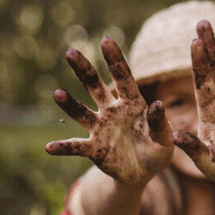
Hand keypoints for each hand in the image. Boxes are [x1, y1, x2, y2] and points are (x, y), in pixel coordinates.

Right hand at [46, 38, 173, 185]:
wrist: (142, 174)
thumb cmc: (156, 152)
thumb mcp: (164, 140)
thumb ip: (160, 124)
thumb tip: (159, 105)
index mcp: (132, 105)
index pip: (124, 79)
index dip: (116, 61)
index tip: (106, 41)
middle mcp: (112, 112)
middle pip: (96, 88)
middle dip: (84, 71)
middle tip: (71, 53)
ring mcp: (100, 129)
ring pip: (82, 113)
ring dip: (70, 104)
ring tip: (58, 93)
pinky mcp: (93, 149)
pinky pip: (76, 147)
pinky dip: (63, 147)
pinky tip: (50, 147)